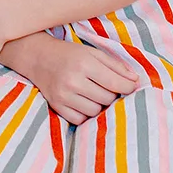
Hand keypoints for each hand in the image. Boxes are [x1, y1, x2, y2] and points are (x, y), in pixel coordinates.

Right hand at [4, 35, 145, 125]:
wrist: (37, 57)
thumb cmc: (68, 54)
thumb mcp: (92, 53)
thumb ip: (115, 66)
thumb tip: (135, 81)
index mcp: (84, 63)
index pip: (116, 84)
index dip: (128, 87)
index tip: (130, 86)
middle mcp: (73, 80)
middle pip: (107, 99)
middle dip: (111, 94)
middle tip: (105, 86)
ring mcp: (63, 95)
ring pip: (95, 111)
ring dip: (98, 104)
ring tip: (92, 93)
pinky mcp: (56, 106)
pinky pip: (80, 119)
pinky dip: (84, 113)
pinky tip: (81, 101)